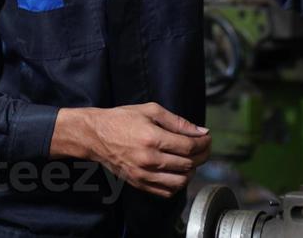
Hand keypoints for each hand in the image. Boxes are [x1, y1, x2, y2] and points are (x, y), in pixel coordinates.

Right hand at [50, 103, 210, 196]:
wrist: (96, 136)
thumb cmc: (122, 119)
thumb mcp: (151, 110)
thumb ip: (178, 121)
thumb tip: (200, 131)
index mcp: (152, 138)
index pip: (189, 147)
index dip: (204, 143)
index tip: (207, 138)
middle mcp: (149, 159)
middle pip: (188, 164)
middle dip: (202, 155)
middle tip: (203, 147)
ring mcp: (143, 175)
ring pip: (180, 182)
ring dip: (191, 171)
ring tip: (190, 159)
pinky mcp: (139, 184)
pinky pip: (166, 192)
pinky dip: (177, 184)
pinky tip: (177, 171)